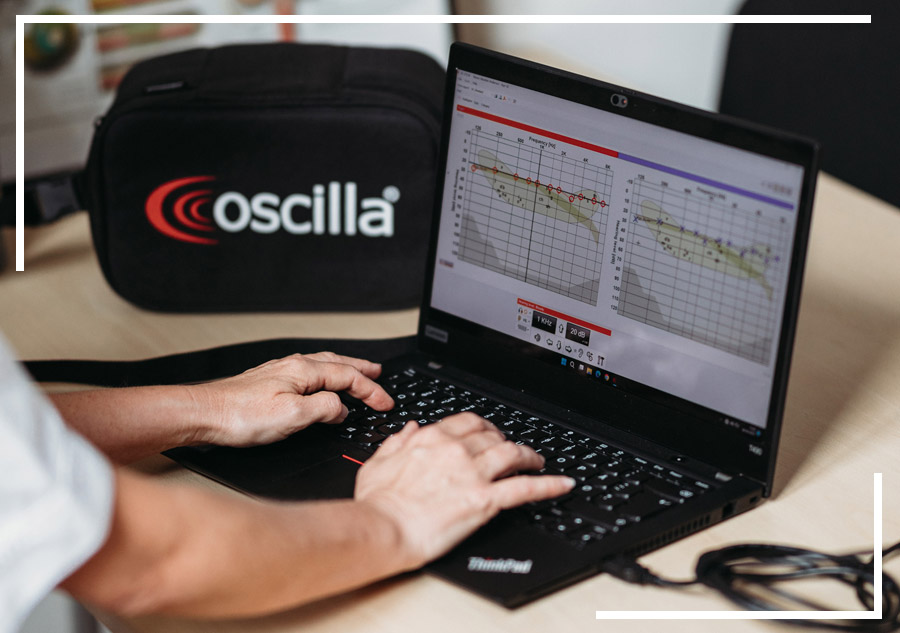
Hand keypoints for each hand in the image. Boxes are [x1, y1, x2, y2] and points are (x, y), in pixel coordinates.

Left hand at [194, 352, 393, 446]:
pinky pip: (308, 372)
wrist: (204, 414)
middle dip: (362, 370)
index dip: (371, 390)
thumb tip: (341, 408)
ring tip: (357, 372)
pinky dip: (325, 375)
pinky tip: (319, 383)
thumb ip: (324, 409)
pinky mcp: (269, 381)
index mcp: (304, 371)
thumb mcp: (293, 416)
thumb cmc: (240, 416)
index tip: (386, 403)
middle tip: (379, 374)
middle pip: (338, 364)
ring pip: (322, 366)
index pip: (348, 377)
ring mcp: (280, 372)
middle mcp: (293, 366)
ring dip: (344, 369)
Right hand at [354, 413, 574, 567]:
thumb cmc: (376, 502)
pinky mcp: (485, 499)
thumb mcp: (378, 461)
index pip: (468, 422)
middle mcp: (455, 449)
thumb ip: (397, 440)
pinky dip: (549, 485)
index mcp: (431, 438)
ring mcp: (473, 473)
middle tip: (514, 450)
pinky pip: (526, 488)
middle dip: (506, 440)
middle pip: (493, 436)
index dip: (485, 428)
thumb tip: (410, 427)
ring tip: (538, 461)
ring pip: (512, 454)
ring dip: (529, 456)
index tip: (490, 434)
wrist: (382, 528)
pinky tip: (563, 484)